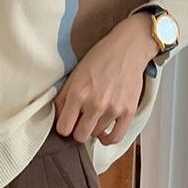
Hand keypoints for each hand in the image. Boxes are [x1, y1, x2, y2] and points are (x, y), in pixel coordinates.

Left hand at [54, 12, 156, 144]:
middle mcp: (95, 104)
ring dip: (93, 129)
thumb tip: (59, 117)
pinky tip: (104, 133)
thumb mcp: (75, 74)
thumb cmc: (101, 58)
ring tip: (95, 117)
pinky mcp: (128, 112)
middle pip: (80, 136)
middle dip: (78, 131)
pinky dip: (108, 138)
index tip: (68, 122)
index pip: (64, 128)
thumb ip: (64, 97)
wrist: (128, 48)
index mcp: (78, 93)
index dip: (64, 127)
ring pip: (96, 135)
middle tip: (81, 121)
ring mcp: (113, 109)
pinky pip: (116, 137)